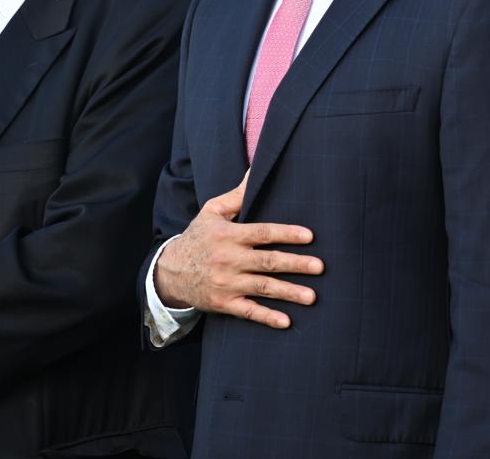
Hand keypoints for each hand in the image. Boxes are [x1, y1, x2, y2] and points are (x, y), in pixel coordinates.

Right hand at [154, 171, 322, 328]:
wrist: (170, 271)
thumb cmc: (197, 237)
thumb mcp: (212, 212)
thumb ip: (237, 195)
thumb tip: (255, 169)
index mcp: (229, 235)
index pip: (262, 233)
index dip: (286, 234)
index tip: (309, 236)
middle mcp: (229, 259)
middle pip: (267, 261)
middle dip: (295, 264)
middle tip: (320, 266)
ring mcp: (227, 283)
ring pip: (262, 288)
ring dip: (288, 292)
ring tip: (312, 296)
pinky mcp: (224, 303)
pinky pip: (248, 311)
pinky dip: (267, 317)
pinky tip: (286, 321)